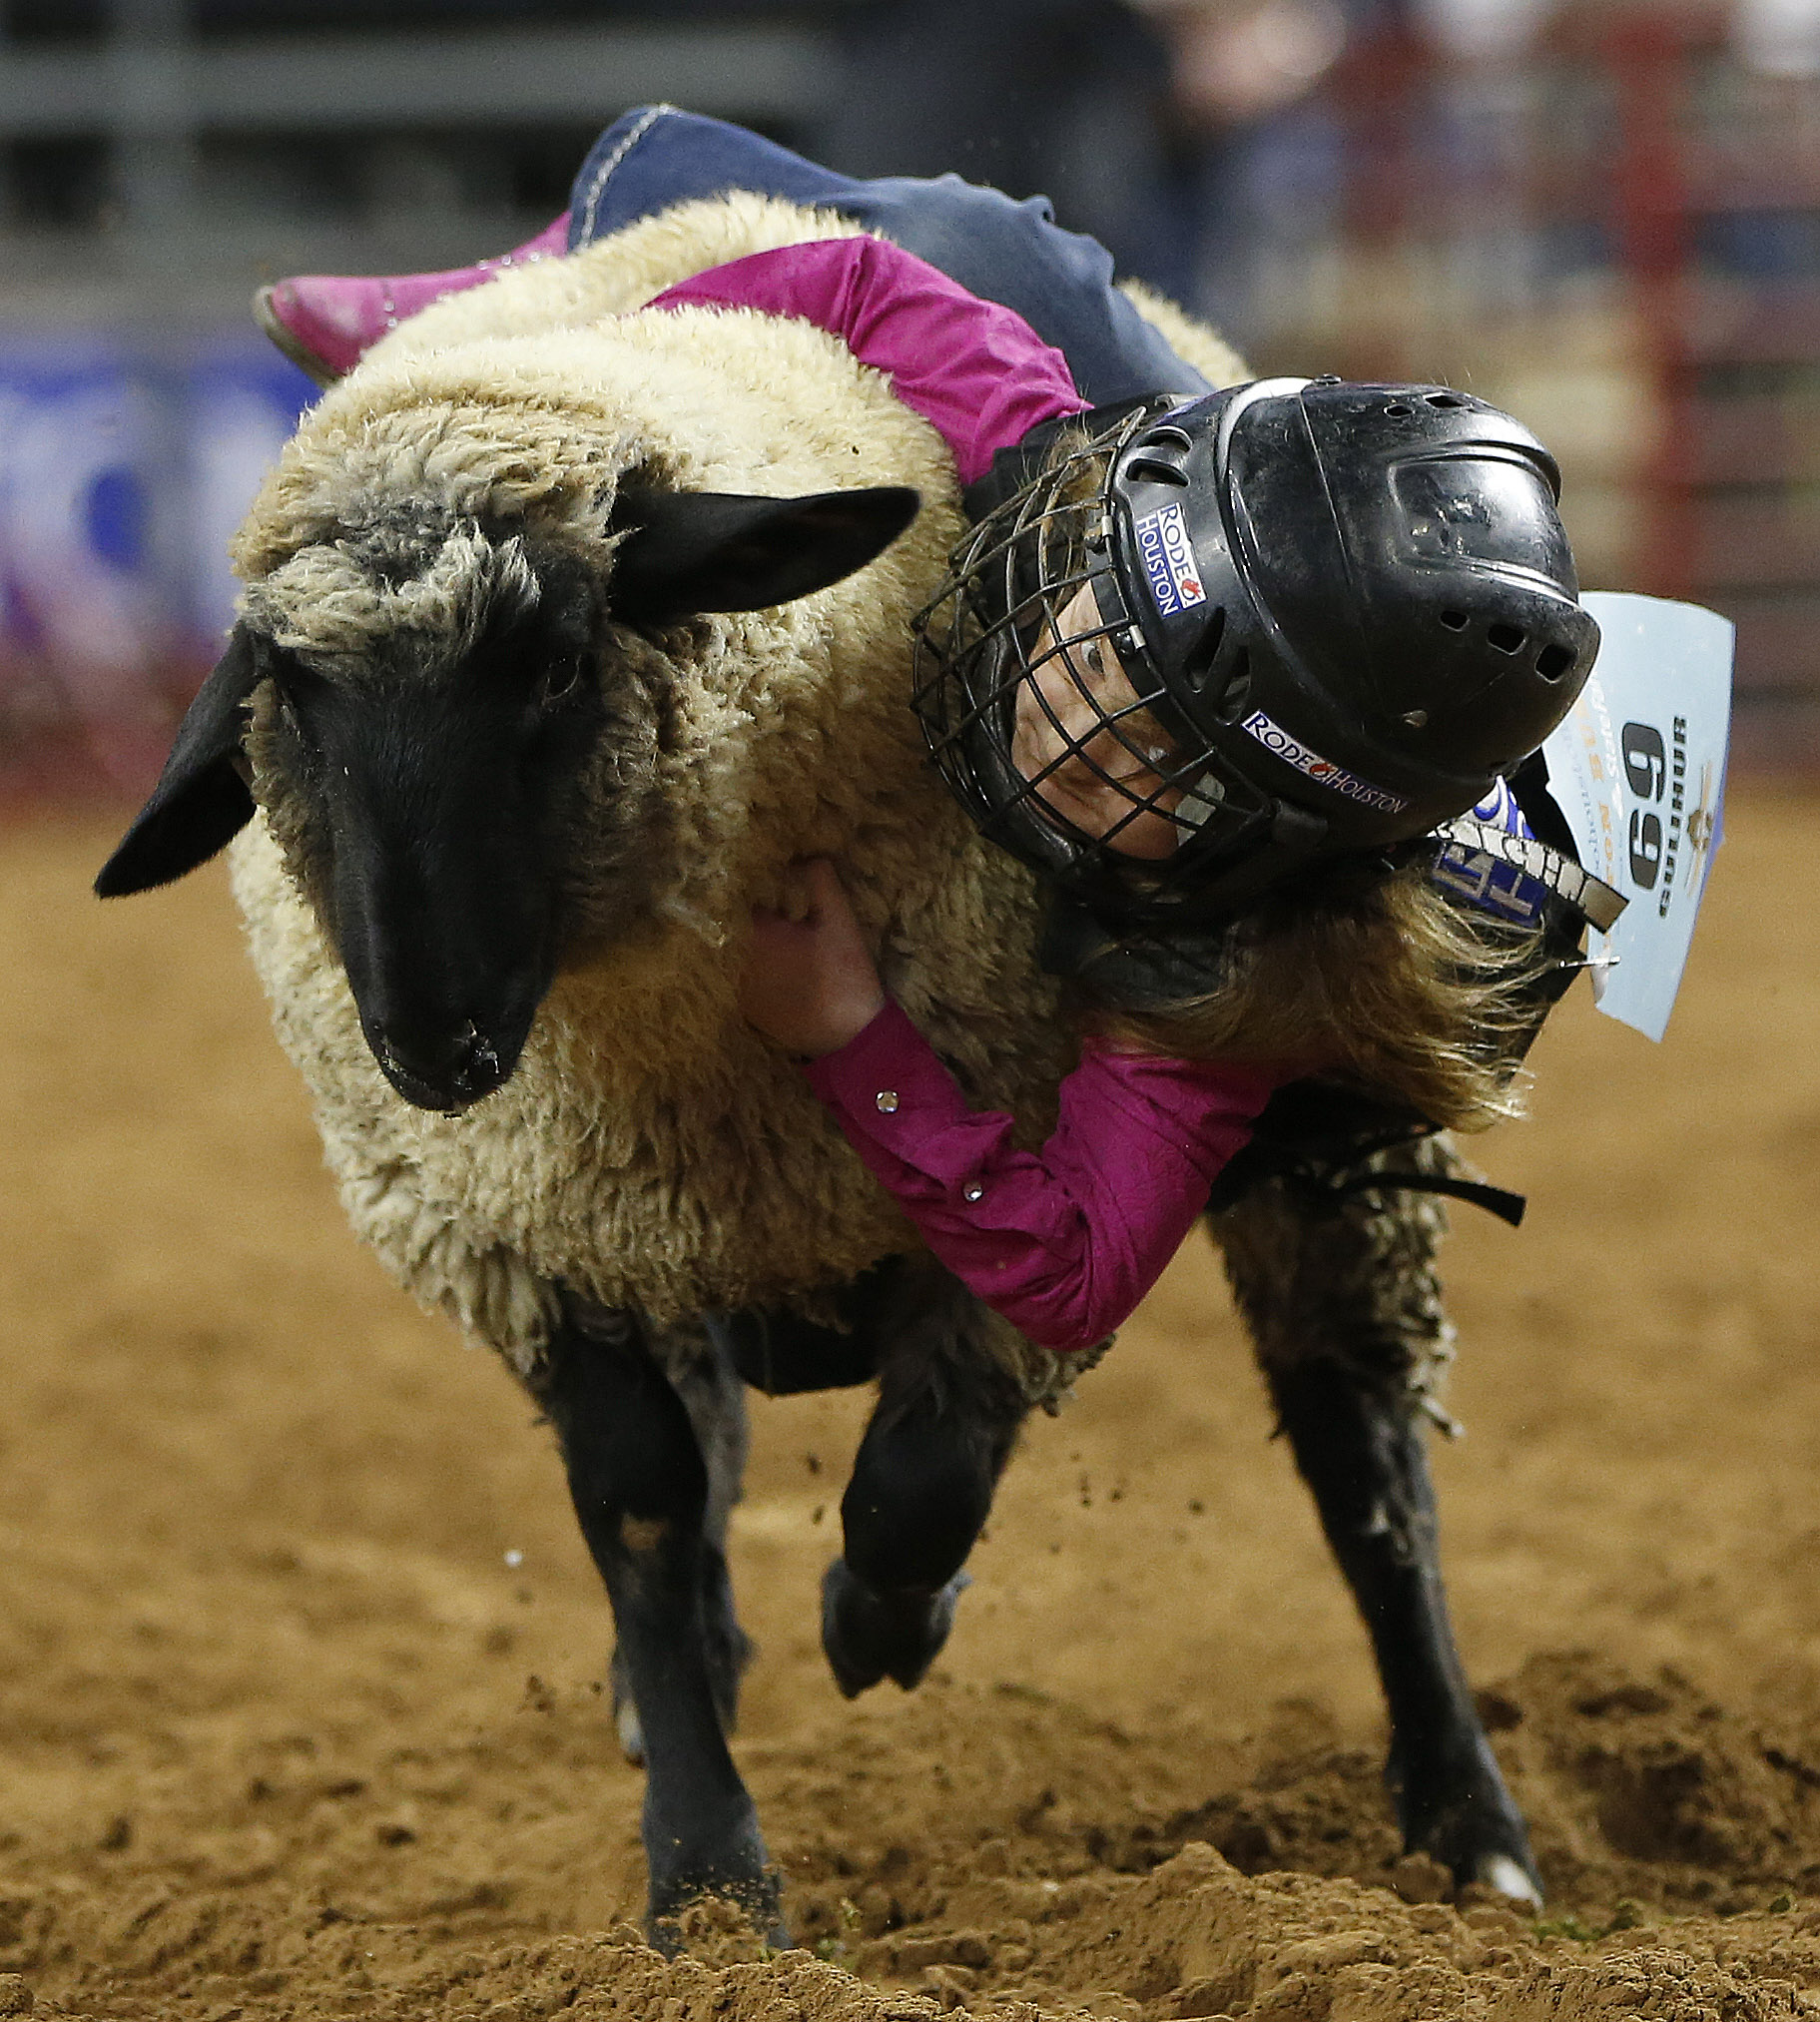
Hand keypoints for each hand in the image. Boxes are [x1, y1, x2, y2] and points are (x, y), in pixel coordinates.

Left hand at [740, 857, 886, 1056]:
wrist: (847, 1036)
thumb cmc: (845, 974)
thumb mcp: (840, 921)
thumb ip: (820, 882)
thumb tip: (807, 854)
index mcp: (756, 931)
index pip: (742, 896)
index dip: (755, 887)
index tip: (769, 884)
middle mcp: (736, 959)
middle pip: (734, 925)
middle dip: (749, 915)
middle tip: (773, 910)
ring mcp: (738, 987)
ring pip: (736, 953)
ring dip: (748, 943)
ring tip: (772, 940)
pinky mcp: (746, 1009)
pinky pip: (741, 980)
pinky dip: (752, 971)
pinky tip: (774, 970)